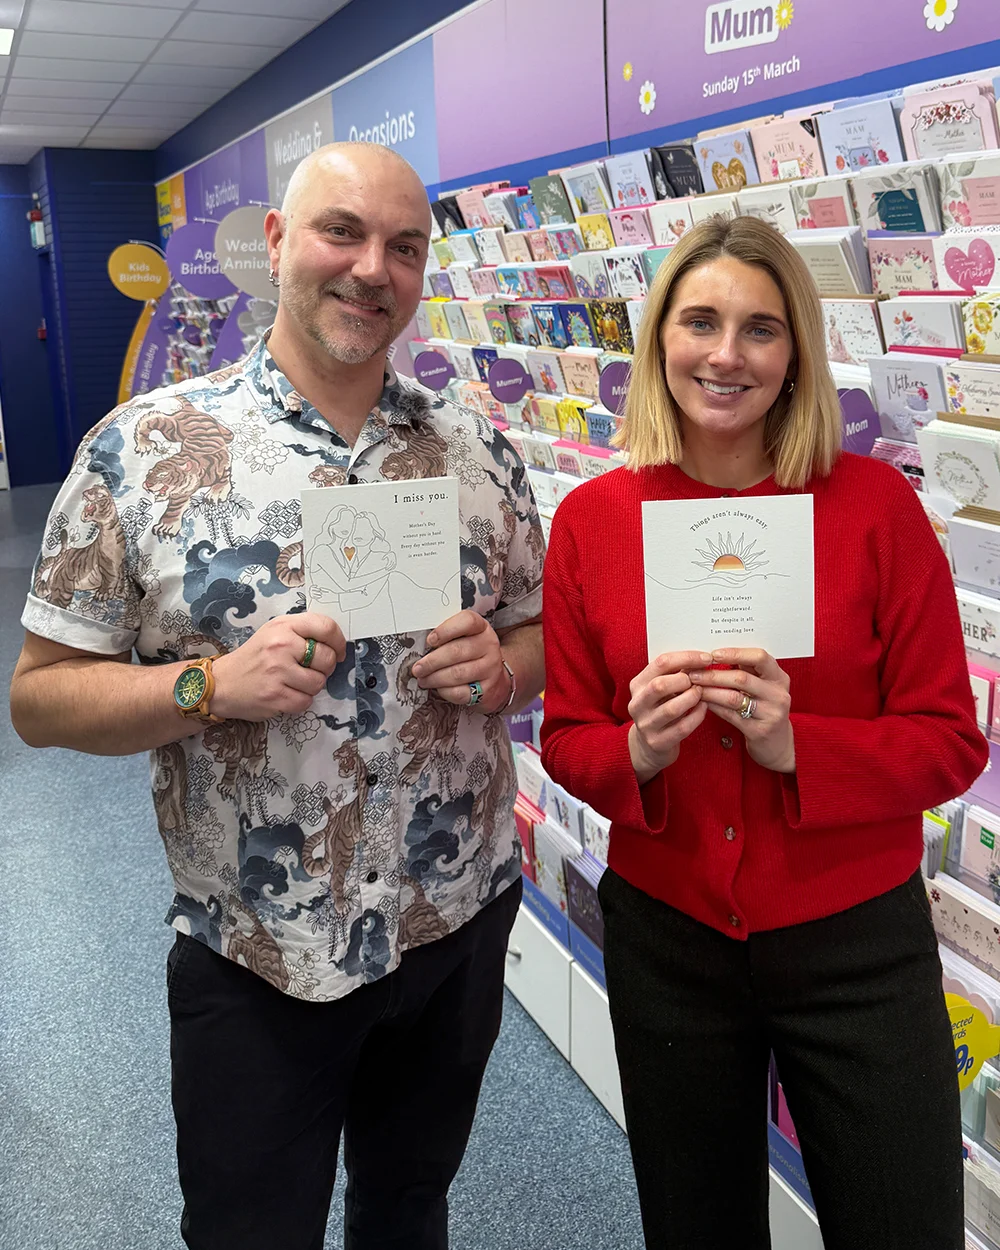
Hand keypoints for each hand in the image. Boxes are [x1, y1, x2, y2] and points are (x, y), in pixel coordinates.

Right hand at [211, 611, 346, 720]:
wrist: (221, 683)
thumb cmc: (254, 658)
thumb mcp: (274, 633)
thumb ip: (302, 632)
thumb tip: (336, 643)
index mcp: (283, 626)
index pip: (326, 627)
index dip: (339, 641)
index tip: (339, 651)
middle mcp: (280, 646)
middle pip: (327, 658)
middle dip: (325, 667)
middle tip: (311, 669)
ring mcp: (277, 672)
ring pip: (319, 683)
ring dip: (312, 686)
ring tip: (294, 682)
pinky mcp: (275, 696)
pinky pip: (306, 701)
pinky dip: (300, 700)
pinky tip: (286, 693)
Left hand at [411, 610, 506, 711]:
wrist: (494, 677)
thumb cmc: (471, 653)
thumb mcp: (464, 637)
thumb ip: (446, 636)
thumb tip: (419, 646)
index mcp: (481, 628)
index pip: (467, 622)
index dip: (445, 630)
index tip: (429, 640)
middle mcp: (488, 646)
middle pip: (457, 651)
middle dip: (432, 661)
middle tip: (418, 668)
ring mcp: (490, 668)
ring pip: (457, 674)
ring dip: (435, 678)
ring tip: (423, 679)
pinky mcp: (487, 689)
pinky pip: (461, 692)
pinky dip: (445, 691)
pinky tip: (438, 688)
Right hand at [627, 651, 712, 784]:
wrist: (649, 744)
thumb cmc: (661, 709)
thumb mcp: (661, 689)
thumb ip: (674, 674)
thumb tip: (702, 658)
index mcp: (637, 685)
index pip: (660, 663)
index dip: (686, 658)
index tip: (706, 658)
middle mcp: (637, 704)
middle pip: (660, 685)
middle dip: (685, 680)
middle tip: (699, 680)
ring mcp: (645, 725)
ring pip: (672, 708)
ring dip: (692, 698)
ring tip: (701, 693)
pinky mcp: (657, 742)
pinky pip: (682, 727)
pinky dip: (697, 716)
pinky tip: (703, 708)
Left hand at [688, 648, 794, 773]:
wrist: (777, 743)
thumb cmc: (764, 709)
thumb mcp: (763, 686)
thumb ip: (747, 671)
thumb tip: (715, 654)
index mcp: (779, 678)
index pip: (760, 657)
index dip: (735, 653)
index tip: (713, 654)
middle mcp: (778, 694)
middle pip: (742, 678)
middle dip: (713, 674)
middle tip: (693, 673)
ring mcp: (771, 713)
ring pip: (734, 697)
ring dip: (710, 691)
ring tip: (694, 687)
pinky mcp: (759, 731)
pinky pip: (731, 715)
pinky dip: (714, 707)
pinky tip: (702, 702)